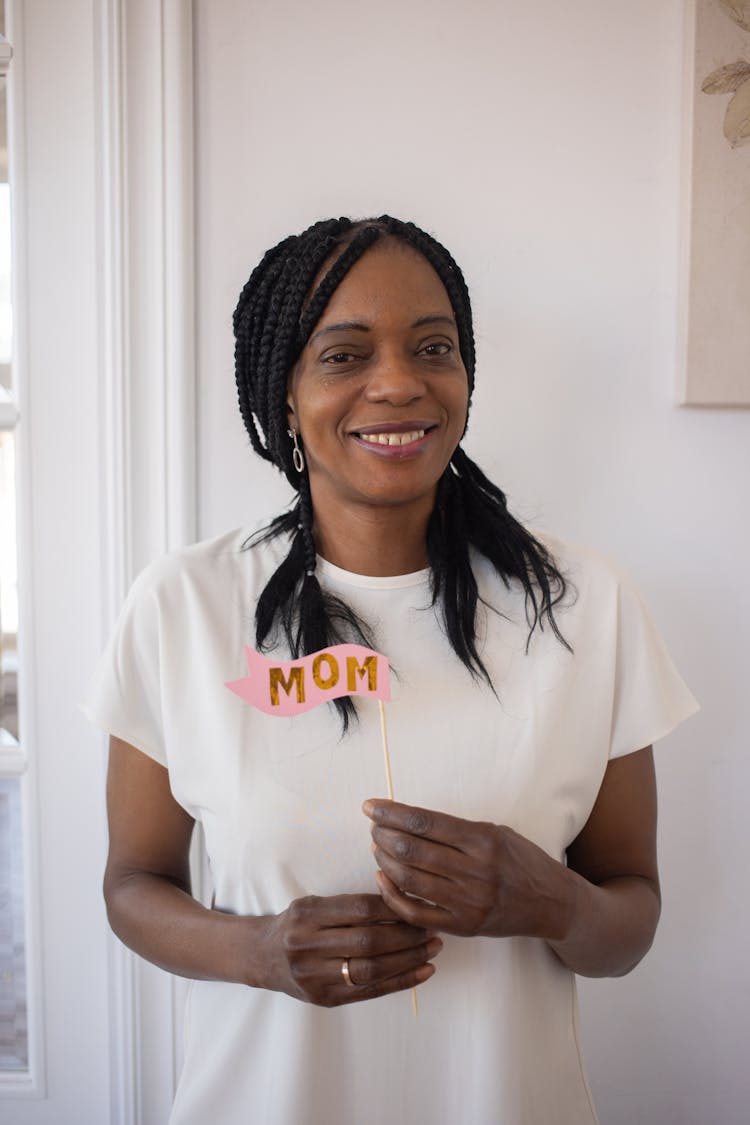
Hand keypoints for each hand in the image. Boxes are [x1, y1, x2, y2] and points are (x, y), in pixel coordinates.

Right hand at [262, 893, 441, 1006]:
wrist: (262, 957)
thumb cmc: (296, 924)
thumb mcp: (313, 904)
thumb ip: (348, 905)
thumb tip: (400, 899)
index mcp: (306, 915)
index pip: (359, 909)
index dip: (393, 907)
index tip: (417, 903)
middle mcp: (307, 946)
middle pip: (368, 941)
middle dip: (407, 934)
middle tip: (432, 927)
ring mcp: (314, 976)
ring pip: (371, 969)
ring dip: (409, 959)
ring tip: (433, 948)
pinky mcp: (325, 999)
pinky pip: (370, 992)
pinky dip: (401, 982)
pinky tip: (424, 972)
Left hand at [363, 800, 571, 940]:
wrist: (551, 903)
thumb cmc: (521, 861)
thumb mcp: (496, 833)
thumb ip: (456, 829)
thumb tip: (407, 819)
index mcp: (483, 840)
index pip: (424, 822)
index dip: (392, 813)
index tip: (371, 806)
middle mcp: (475, 871)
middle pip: (411, 850)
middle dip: (382, 834)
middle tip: (373, 826)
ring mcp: (468, 902)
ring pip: (409, 880)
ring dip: (384, 860)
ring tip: (377, 847)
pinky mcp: (463, 926)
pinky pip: (415, 913)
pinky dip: (392, 895)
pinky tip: (382, 879)